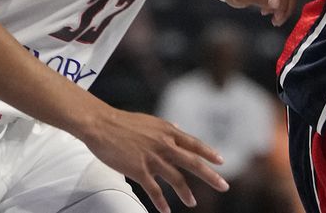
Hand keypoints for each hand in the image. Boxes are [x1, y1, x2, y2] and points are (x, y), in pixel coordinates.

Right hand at [80, 108, 226, 212]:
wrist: (101, 124)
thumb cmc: (124, 122)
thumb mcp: (150, 121)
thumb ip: (166, 128)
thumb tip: (177, 126)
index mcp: (168, 131)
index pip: (194, 143)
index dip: (209, 153)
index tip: (221, 161)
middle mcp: (164, 144)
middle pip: (192, 162)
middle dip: (210, 176)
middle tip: (223, 186)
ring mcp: (152, 158)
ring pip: (176, 179)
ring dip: (186, 193)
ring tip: (192, 202)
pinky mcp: (138, 169)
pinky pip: (154, 190)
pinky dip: (161, 202)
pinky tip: (166, 210)